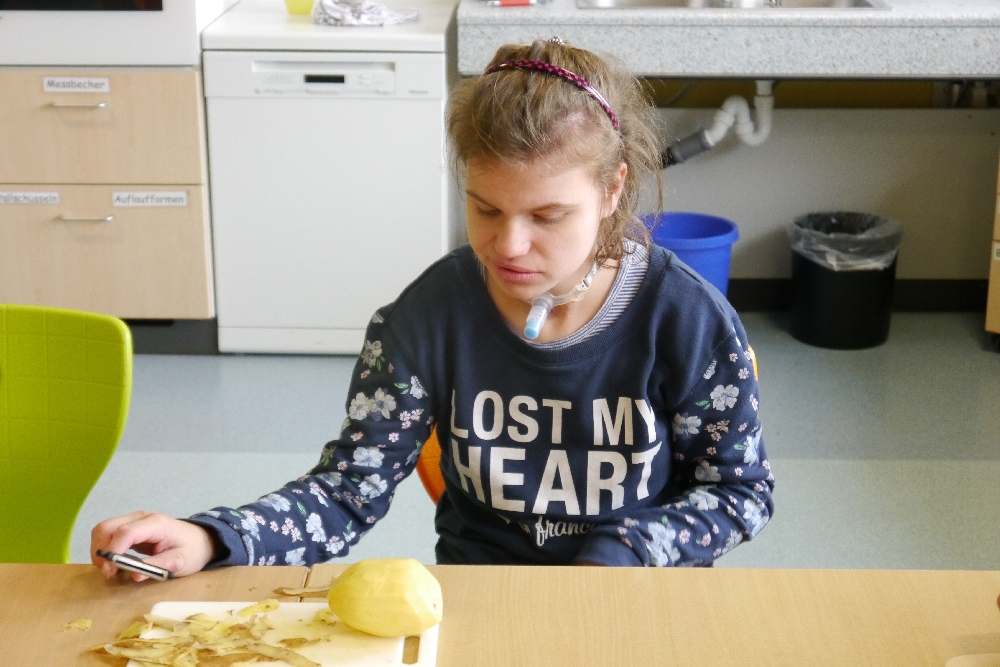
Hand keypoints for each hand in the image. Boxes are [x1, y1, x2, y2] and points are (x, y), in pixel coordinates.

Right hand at [91, 511, 214, 581]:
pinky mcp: (131, 527)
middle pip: (107, 527)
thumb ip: (158, 567)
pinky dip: (105, 548)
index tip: (110, 572)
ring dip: (100, 550)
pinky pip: (109, 534)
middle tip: (108, 573)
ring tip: (110, 569)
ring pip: (103, 529)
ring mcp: (135, 520)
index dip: (113, 551)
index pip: (125, 532)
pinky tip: (113, 562)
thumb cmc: (192, 550)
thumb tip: (134, 575)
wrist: (201, 540)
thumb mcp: (181, 562)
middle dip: (101, 551)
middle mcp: (142, 517)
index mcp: (156, 524)